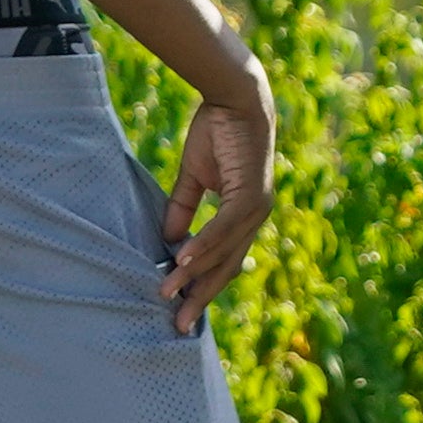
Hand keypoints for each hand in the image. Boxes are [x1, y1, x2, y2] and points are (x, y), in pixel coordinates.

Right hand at [158, 71, 279, 330]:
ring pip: (222, 253)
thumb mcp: (195, 177)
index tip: (180, 310)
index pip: (222, 262)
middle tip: (178, 325)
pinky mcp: (250, 193)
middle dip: (201, 297)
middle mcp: (254, 218)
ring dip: (193, 275)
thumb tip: (167, 241)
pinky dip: (202, 246)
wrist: (236, 98)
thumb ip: (183, 209)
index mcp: (243, 217)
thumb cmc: (218, 133)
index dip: (202, 287)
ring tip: (167, 294)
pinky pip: (223, 228)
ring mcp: (256, 208)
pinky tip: (181, 262)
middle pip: (226, 268)